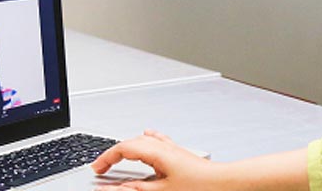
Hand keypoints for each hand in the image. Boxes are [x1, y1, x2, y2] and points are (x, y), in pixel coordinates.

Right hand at [92, 130, 215, 190]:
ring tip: (117, 158)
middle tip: (101, 168)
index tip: (96, 169)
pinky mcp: (180, 154)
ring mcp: (173, 149)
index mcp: (158, 152)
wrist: (225, 183)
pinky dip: (147, 141)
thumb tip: (113, 188)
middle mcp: (165, 147)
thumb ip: (135, 190)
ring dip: (128, 148)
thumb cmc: (200, 186)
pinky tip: (149, 135)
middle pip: (132, 143)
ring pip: (144, 142)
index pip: (124, 148)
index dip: (106, 158)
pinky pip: (159, 141)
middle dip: (114, 154)